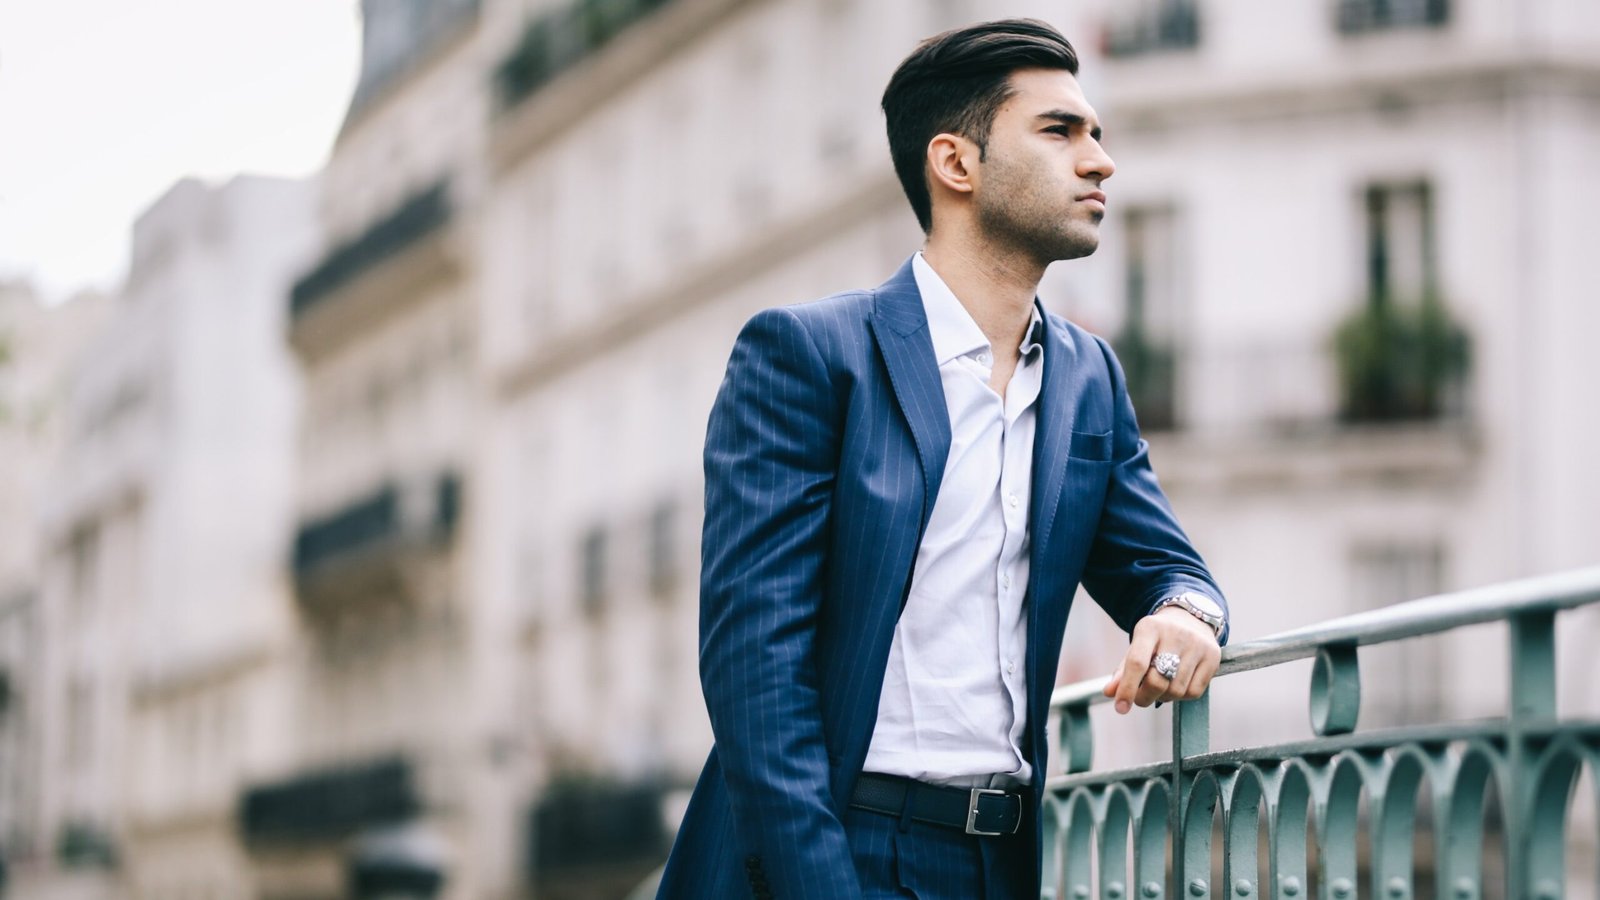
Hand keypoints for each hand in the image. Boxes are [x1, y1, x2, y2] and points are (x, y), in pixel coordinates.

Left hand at [1101, 606, 1221, 713]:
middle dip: (1144, 697)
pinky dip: (1181, 697)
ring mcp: (1197, 645)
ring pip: (1176, 690)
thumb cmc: (1157, 638)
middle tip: (1140, 698)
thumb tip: (1110, 693)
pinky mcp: (1213, 657)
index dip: (1127, 688)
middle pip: (1157, 681)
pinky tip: (1176, 685)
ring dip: (1164, 697)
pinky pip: (1194, 692)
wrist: (1190, 619)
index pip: (1137, 663)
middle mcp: (1176, 634)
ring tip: (1160, 687)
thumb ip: (1123, 670)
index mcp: (1149, 628)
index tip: (1121, 708)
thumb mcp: (1137, 646)